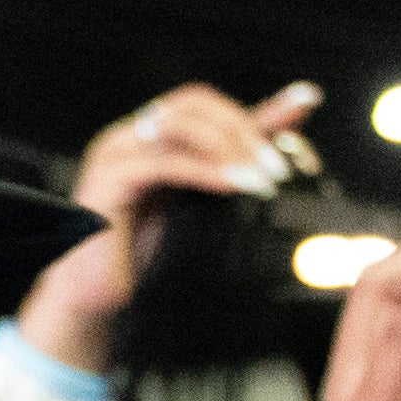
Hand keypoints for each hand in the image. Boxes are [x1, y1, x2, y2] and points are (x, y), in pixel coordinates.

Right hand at [13, 81, 324, 370]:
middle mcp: (130, 135)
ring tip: (262, 180)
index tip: (306, 101)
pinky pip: (162, 162)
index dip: (257, 105)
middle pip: (193, 102)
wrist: (94, 299)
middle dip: (243, 128)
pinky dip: (203, 170)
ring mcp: (115, 152)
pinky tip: (232, 185)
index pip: (207, 104)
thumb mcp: (197, 207)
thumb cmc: (142, 256)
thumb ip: (229, 172)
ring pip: (179, 124)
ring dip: (228, 147)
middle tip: (279, 168)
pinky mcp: (107, 180)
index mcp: (151, 137)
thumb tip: (280, 152)